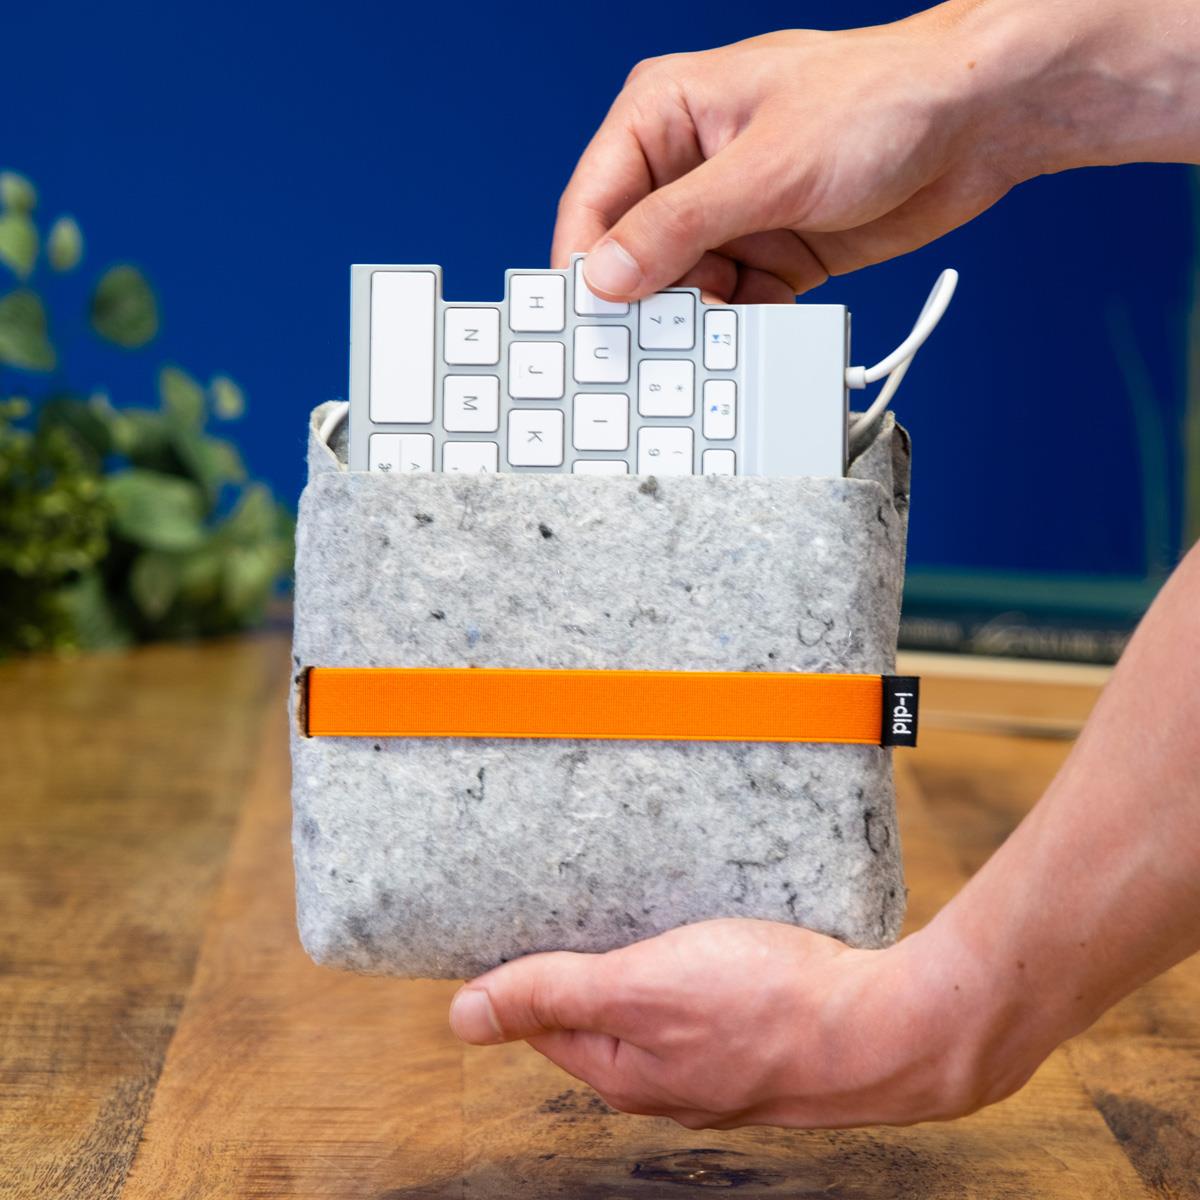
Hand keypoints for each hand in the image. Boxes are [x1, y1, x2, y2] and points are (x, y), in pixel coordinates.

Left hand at [448, 918, 1039, 1128]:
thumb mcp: (640, 988)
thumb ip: (553, 994)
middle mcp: (666, 1078)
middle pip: (600, 1010)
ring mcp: (717, 1062)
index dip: (524, 966)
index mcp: (624, 1073)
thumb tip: (462, 1016)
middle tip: (585, 897)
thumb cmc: (769, 1008)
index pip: (544, 1017)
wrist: (889, 1027)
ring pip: (656, 1003)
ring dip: (645, 958)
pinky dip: (695, 962)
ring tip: (649, 907)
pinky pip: (706, 997)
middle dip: (586, 957)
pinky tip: (711, 932)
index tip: (519, 915)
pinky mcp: (762, 1035)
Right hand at [553, 0, 1199, 302]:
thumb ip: (678, 225)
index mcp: (666, 116)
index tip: (582, 323)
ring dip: (689, 326)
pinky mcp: (769, 253)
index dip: (582, 265)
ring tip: (697, 354)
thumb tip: (605, 275)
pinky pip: (732, 306)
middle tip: (636, 355)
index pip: (594, 200)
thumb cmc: (879, 103)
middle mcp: (689, 167)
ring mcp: (730, 214)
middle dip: (638, 304)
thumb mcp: (765, 168)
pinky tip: (743, 344)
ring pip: (682, 289)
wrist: (977, 125)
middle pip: (633, 254)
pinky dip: (735, 331)